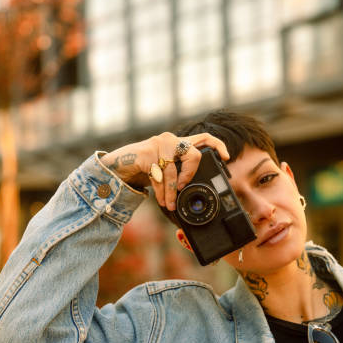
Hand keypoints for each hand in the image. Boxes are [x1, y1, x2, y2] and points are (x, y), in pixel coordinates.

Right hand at [101, 132, 228, 209]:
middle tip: (182, 189)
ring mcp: (158, 145)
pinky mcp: (147, 153)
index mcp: (177, 144)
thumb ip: (177, 173)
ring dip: (171, 193)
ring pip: (174, 172)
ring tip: (169, 205)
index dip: (218, 145)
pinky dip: (161, 192)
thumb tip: (190, 190)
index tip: (226, 158)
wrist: (115, 168)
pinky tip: (160, 199)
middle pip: (194, 155)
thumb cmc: (141, 169)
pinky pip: (160, 177)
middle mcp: (171, 140)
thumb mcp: (164, 171)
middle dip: (190, 176)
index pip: (204, 138)